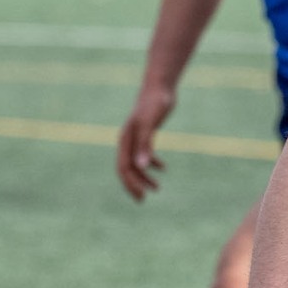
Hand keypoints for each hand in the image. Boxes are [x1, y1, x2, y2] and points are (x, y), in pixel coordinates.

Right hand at [115, 84, 174, 199]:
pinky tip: (163, 168)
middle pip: (126, 168)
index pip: (124, 168)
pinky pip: (145, 153)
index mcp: (126, 140)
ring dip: (144, 177)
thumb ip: (145, 145)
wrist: (159, 87)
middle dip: (133, 185)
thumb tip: (142, 167)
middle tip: (143, 199)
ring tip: (157, 188)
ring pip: (136, 162)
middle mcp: (127, 140)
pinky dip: (153, 163)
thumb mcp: (151, 125)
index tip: (141, 197)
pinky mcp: (145, 134)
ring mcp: (135, 137)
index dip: (130, 184)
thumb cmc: (155, 103)